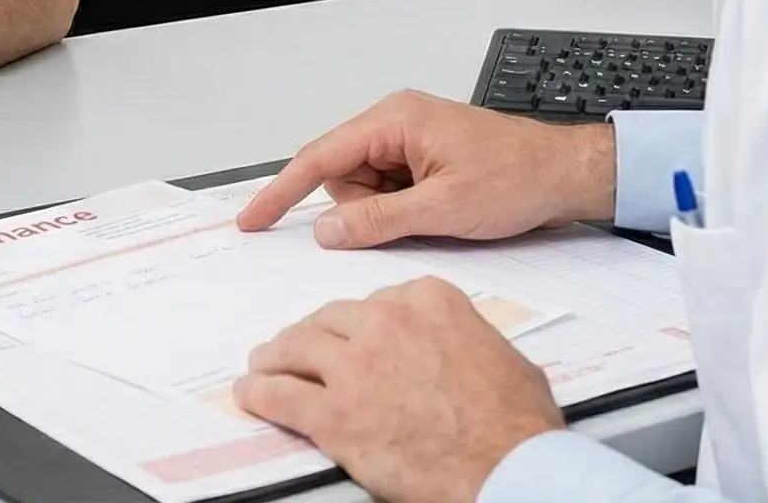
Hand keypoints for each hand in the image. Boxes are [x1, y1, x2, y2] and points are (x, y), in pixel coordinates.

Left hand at [237, 278, 564, 502]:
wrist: (508, 467)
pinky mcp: (335, 414)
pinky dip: (260, 393)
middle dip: (311, 338)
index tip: (350, 336)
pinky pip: (281, 396)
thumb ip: (465, 338)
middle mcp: (385, 322)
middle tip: (299, 350)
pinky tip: (252, 395)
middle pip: (329, 321)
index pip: (375, 302)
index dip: (357, 325)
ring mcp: (355, 366)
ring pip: (296, 349)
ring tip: (264, 366)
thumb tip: (460, 352)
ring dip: (275, 358)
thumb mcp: (501, 357)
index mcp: (428, 301)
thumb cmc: (516, 423)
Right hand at [238, 90, 613, 247]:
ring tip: (437, 212)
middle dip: (363, 209)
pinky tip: (439, 211)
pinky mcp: (422, 159)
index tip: (254, 219)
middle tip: (414, 218)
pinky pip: (389, 192)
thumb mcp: (443, 209)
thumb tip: (327, 230)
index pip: (319, 158)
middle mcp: (396, 123)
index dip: (282, 191)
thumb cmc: (518, 177)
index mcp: (394, 120)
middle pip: (342, 176)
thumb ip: (378, 221)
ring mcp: (409, 140)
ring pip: (364, 189)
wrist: (566, 174)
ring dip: (388, 212)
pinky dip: (404, 210)